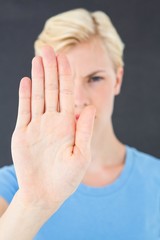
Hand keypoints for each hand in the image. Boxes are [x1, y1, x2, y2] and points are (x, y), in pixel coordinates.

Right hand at [11, 46, 95, 212]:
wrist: (45, 194)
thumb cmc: (66, 179)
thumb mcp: (81, 155)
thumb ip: (84, 130)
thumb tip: (89, 107)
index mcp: (68, 125)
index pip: (67, 94)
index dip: (66, 76)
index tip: (65, 58)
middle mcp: (52, 121)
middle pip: (52, 90)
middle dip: (51, 69)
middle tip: (48, 49)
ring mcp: (37, 126)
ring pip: (37, 96)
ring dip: (37, 77)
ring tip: (37, 59)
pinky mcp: (22, 133)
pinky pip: (24, 110)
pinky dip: (24, 95)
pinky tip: (26, 80)